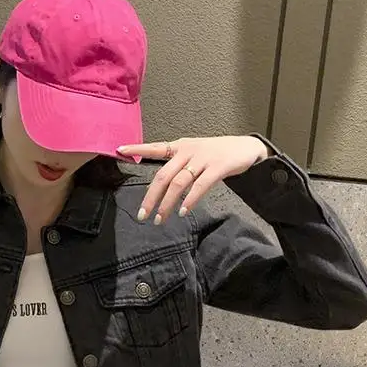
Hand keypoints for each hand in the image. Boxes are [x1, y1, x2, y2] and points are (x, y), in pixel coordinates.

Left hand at [117, 135, 269, 223]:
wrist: (247, 148)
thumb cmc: (216, 154)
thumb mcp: (193, 154)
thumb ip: (176, 166)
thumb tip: (158, 185)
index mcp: (179, 147)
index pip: (154, 148)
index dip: (137, 149)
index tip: (119, 150)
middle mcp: (188, 151)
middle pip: (163, 176)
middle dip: (150, 197)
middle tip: (142, 215)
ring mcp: (202, 159)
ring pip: (178, 183)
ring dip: (167, 203)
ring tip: (160, 219)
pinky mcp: (217, 167)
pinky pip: (200, 185)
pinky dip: (190, 200)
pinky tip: (183, 211)